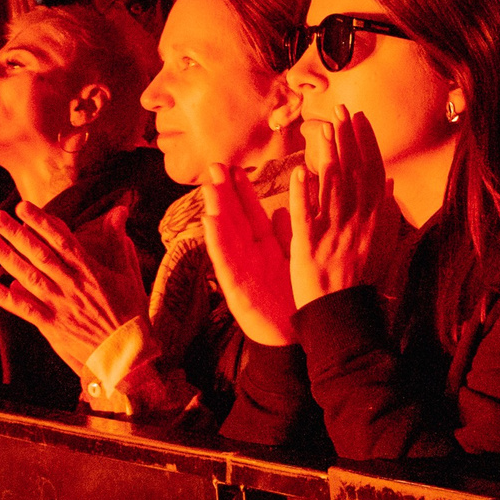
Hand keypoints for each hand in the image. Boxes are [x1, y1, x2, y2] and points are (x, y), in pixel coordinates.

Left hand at [0, 201, 145, 368]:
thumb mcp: (129, 274)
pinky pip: (23, 309)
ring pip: (27, 277)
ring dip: (5, 257)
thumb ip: (119, 241)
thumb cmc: (131, 313)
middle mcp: (72, 285)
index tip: (23, 207)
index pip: (62, 240)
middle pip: (39, 255)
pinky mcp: (51, 325)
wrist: (128, 354)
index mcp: (91, 271)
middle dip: (16, 234)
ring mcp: (59, 306)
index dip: (41, 222)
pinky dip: (3, 297)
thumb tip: (119, 210)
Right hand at [201, 163, 298, 344]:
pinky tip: (209, 223)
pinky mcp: (236, 288)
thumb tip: (280, 211)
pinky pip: (225, 261)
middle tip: (216, 166)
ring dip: (216, 211)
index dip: (242, 191)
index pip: (250, 213)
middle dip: (224, 193)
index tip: (236, 167)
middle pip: (234, 219)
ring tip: (209, 188)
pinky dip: (217, 241)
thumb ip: (284, 235)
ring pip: (226, 236)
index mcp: (262, 247)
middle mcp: (248, 254)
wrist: (291, 333)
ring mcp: (240, 270)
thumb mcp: (288, 260)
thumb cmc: (288, 296)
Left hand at [289, 112, 408, 306]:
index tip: (359, 117)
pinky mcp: (309, 245)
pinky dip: (302, 193)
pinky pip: (305, 215)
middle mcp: (357, 220)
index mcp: (375, 218)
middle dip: (347, 138)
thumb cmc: (362, 277)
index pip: (373, 171)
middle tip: (339, 110)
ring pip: (331, 186)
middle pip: (353, 171)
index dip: (366, 142)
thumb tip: (389, 182)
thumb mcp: (383, 241)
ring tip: (323, 128)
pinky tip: (299, 171)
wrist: (343, 311)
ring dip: (327, 155)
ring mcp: (333, 231)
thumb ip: (385, 210)